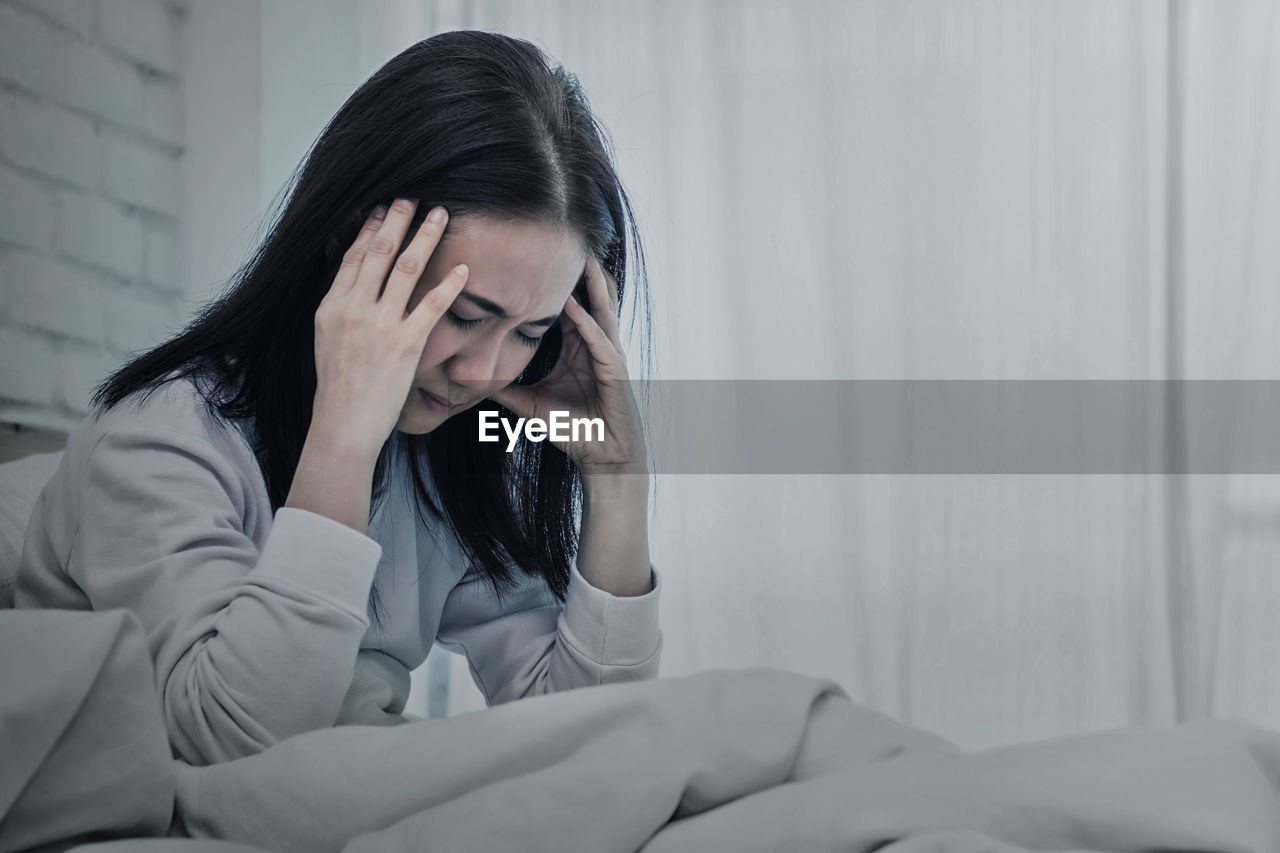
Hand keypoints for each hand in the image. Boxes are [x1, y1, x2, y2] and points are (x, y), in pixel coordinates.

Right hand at [310, 198, 466, 457]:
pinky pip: (431, 306)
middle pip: (379, 251)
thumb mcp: (328, 341)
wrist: (342, 425)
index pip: (353, 256)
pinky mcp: (404, 345)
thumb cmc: (339, 389)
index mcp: (332, 306)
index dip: (369, 228)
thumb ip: (342, 311)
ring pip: (406, 268)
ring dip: (425, 236)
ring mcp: (379, 325)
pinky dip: (448, 284)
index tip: (383, 208)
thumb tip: (354, 286)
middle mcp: (353, 309)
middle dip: (398, 219)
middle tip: (414, 195)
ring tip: (441, 215)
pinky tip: (463, 267)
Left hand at [489, 256, 646, 476]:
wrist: (604, 457)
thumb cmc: (575, 430)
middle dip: (577, 272)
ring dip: (590, 285)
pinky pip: (600, 341)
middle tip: (563, 241)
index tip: (532, 261)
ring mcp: (608, 355)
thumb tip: (474, 381)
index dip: (552, 285)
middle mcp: (595, 345)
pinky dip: (588, 323)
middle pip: (588, 299)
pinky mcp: (616, 371)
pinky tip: (575, 307)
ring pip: (600, 311)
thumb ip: (507, 390)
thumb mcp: (531, 405)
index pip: (566, 308)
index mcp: (578, 349)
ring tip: (580, 258)